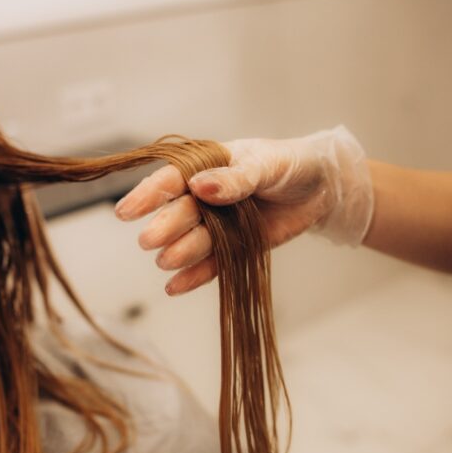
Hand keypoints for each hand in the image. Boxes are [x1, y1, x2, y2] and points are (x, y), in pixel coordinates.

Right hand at [114, 126, 372, 294]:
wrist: (325, 189)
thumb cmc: (292, 165)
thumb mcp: (267, 165)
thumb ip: (236, 179)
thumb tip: (199, 186)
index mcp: (209, 166)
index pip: (173, 179)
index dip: (149, 194)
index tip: (126, 211)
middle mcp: (208, 196)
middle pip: (181, 213)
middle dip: (164, 226)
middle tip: (148, 241)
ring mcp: (221, 224)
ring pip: (194, 240)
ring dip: (179, 252)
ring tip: (167, 262)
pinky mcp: (236, 248)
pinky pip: (212, 265)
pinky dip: (194, 276)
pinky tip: (175, 287)